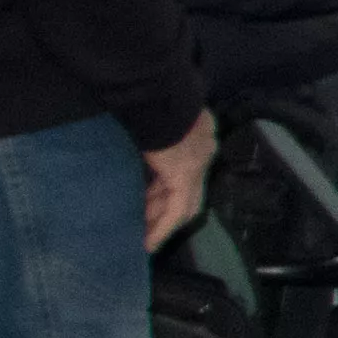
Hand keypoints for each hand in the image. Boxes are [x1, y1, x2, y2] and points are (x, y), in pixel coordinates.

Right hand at [141, 114, 216, 247]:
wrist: (155, 92)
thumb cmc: (146, 101)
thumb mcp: (148, 123)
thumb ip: (149, 140)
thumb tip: (134, 152)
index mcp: (196, 133)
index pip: (186, 169)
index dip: (167, 187)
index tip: (150, 202)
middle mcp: (203, 150)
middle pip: (187, 190)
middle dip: (163, 210)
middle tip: (142, 228)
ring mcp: (198, 164)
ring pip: (183, 204)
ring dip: (160, 222)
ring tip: (141, 240)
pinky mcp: (184, 177)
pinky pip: (176, 211)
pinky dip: (162, 228)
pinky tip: (148, 245)